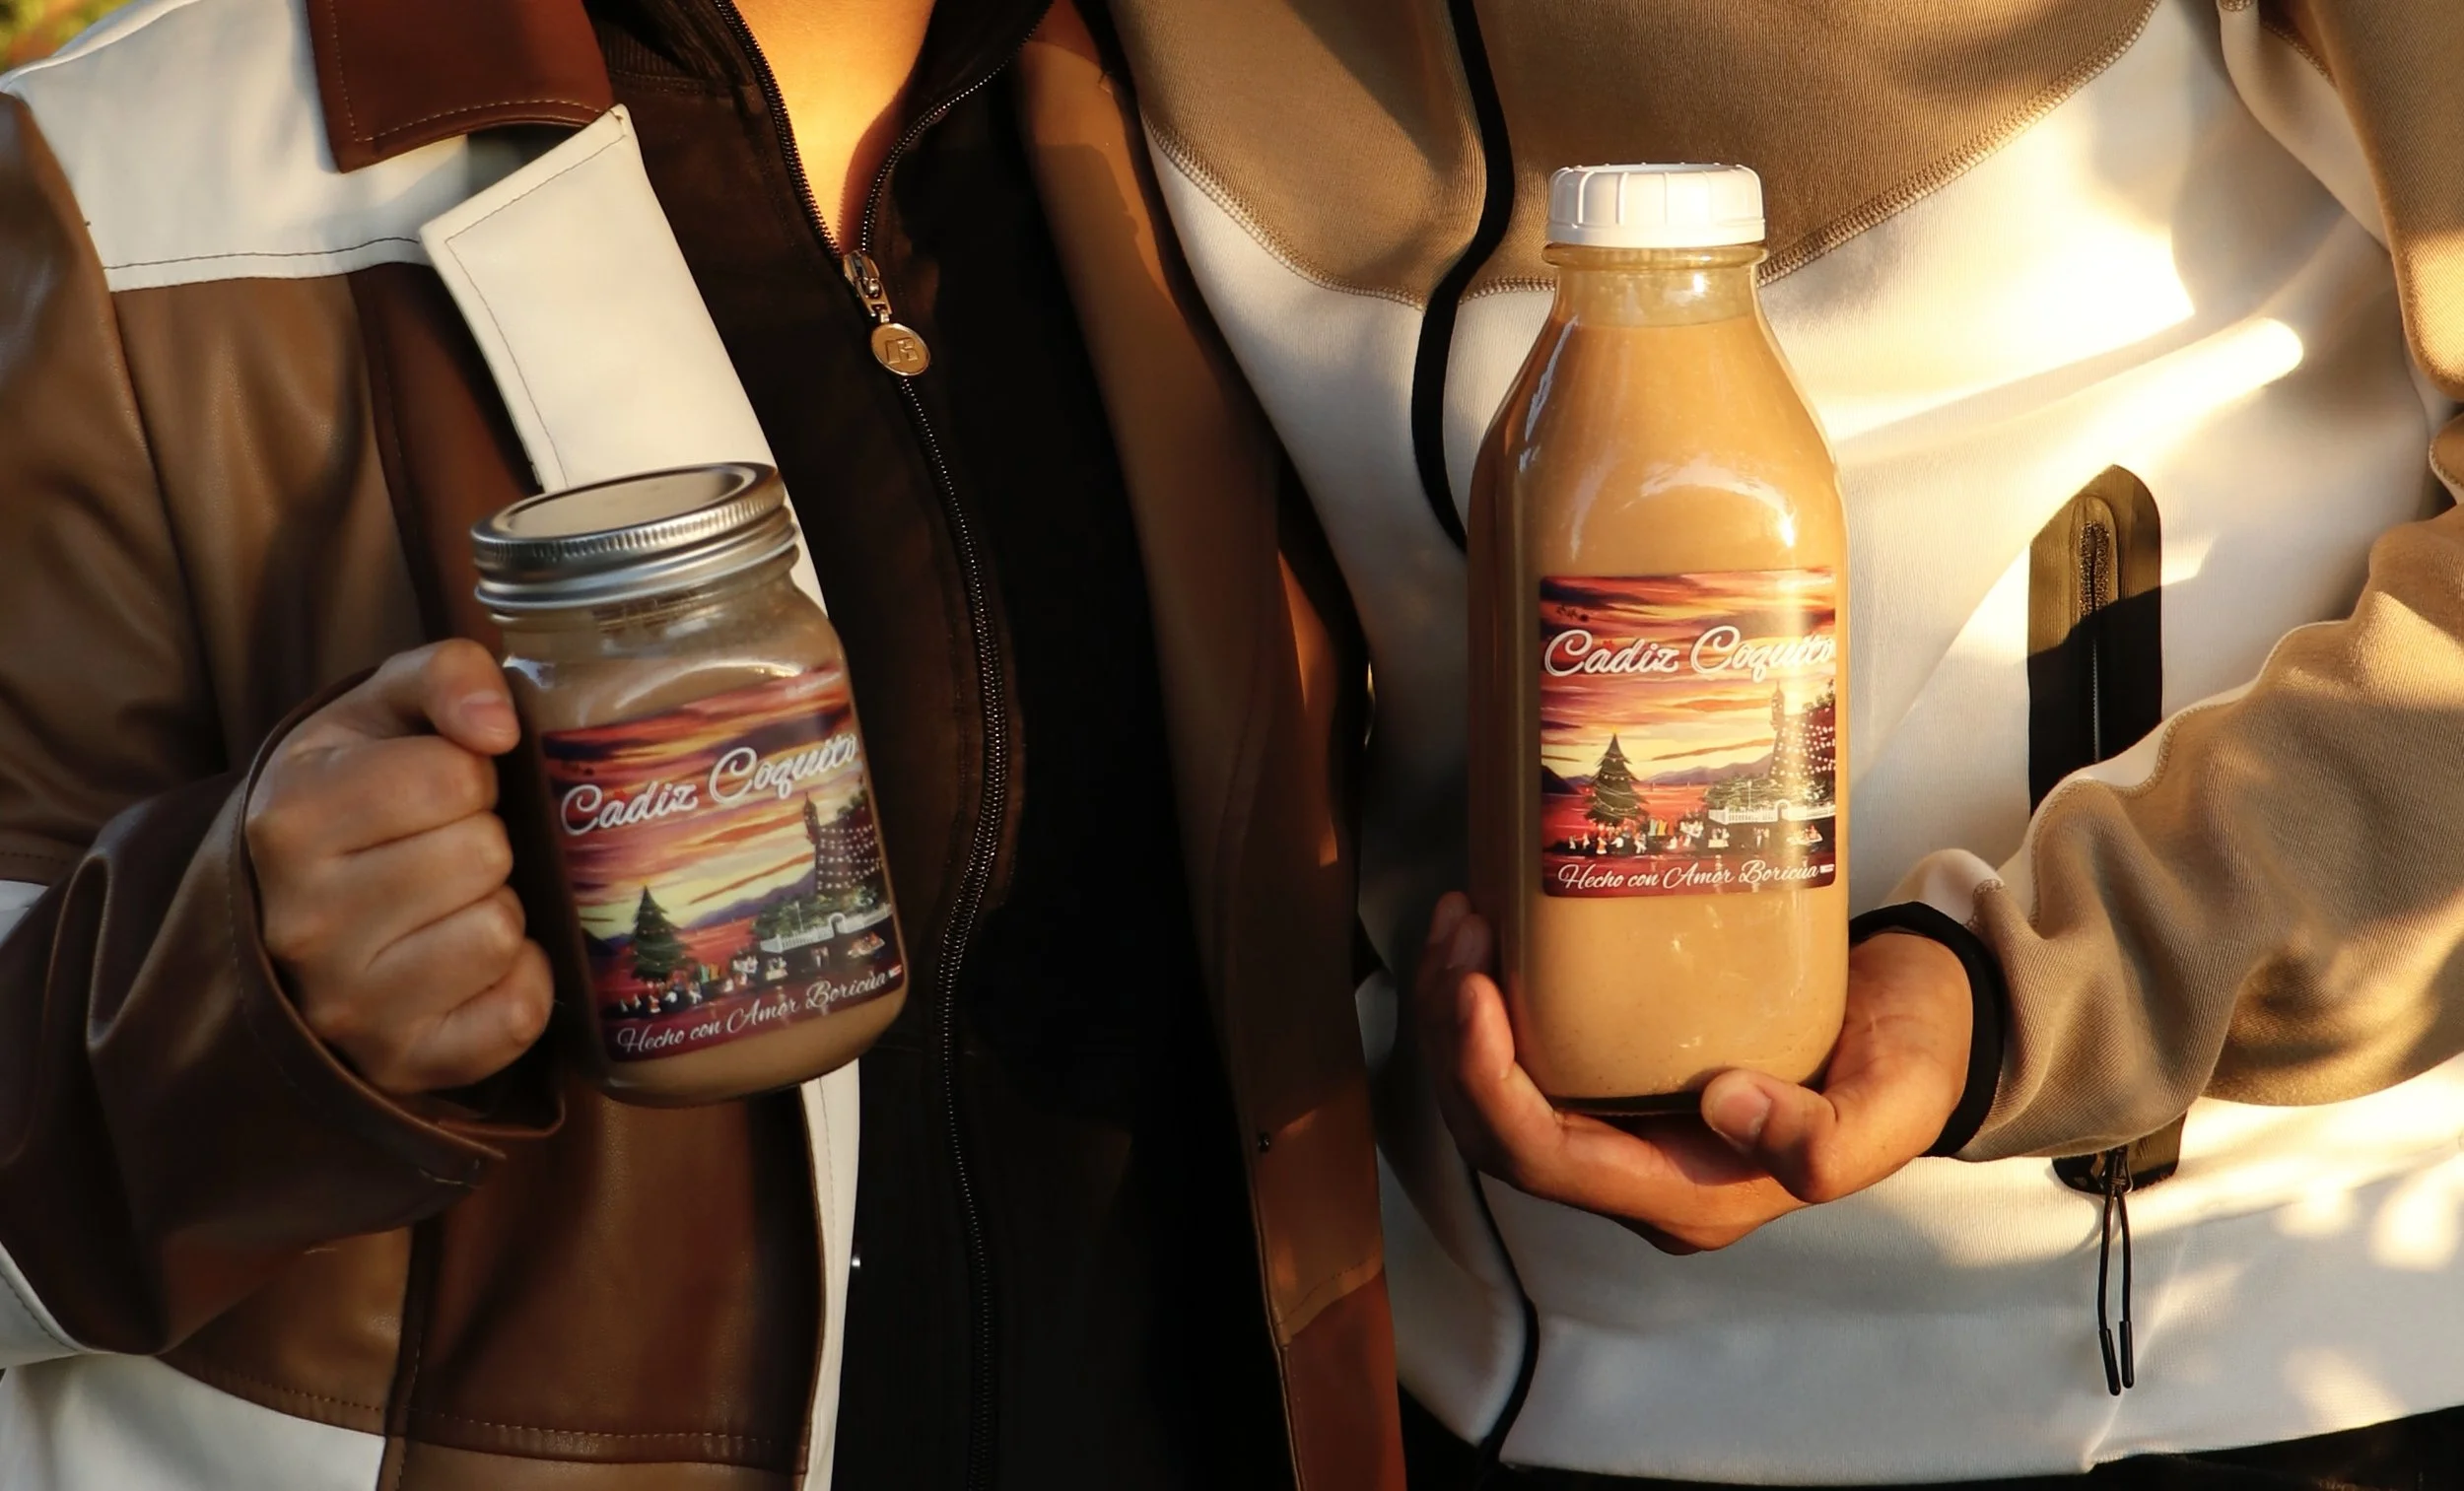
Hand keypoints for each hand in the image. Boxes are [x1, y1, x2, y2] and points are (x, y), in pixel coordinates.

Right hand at [246, 640, 550, 1095]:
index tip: (442, 790)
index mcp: (289, 821)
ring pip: (500, 931)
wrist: (295, 912)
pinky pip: (517, 1013)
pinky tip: (475, 964)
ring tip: (452, 905)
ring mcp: (348, 1005)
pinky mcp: (403, 1063)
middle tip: (447, 851)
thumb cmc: (355, 794)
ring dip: (500, 909)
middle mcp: (302, 922)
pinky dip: (520, 983)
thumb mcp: (379, 710)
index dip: (471, 776)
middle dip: (486, 842)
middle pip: (483, 854)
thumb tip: (497, 725)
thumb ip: (444, 675)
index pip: (453, 777)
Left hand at [1415, 892, 1971, 1252]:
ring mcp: (1626, 1130)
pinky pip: (1527, 1058)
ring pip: (1497, 1097)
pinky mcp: (1622, 1078)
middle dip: (1453, 1039)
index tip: (1475, 991)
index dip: (1489, 1083)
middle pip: (1498, 1132)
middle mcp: (1641, 1175)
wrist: (1932, 1018)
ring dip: (1457, 1017)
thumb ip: (1827, 1137)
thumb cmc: (1914, 1054)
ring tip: (1460, 924)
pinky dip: (1490, 1004)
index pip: (1545, 1160)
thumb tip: (1723, 1107)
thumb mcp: (1895, 1097)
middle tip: (1458, 935)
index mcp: (1690, 1198)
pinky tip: (1493, 934)